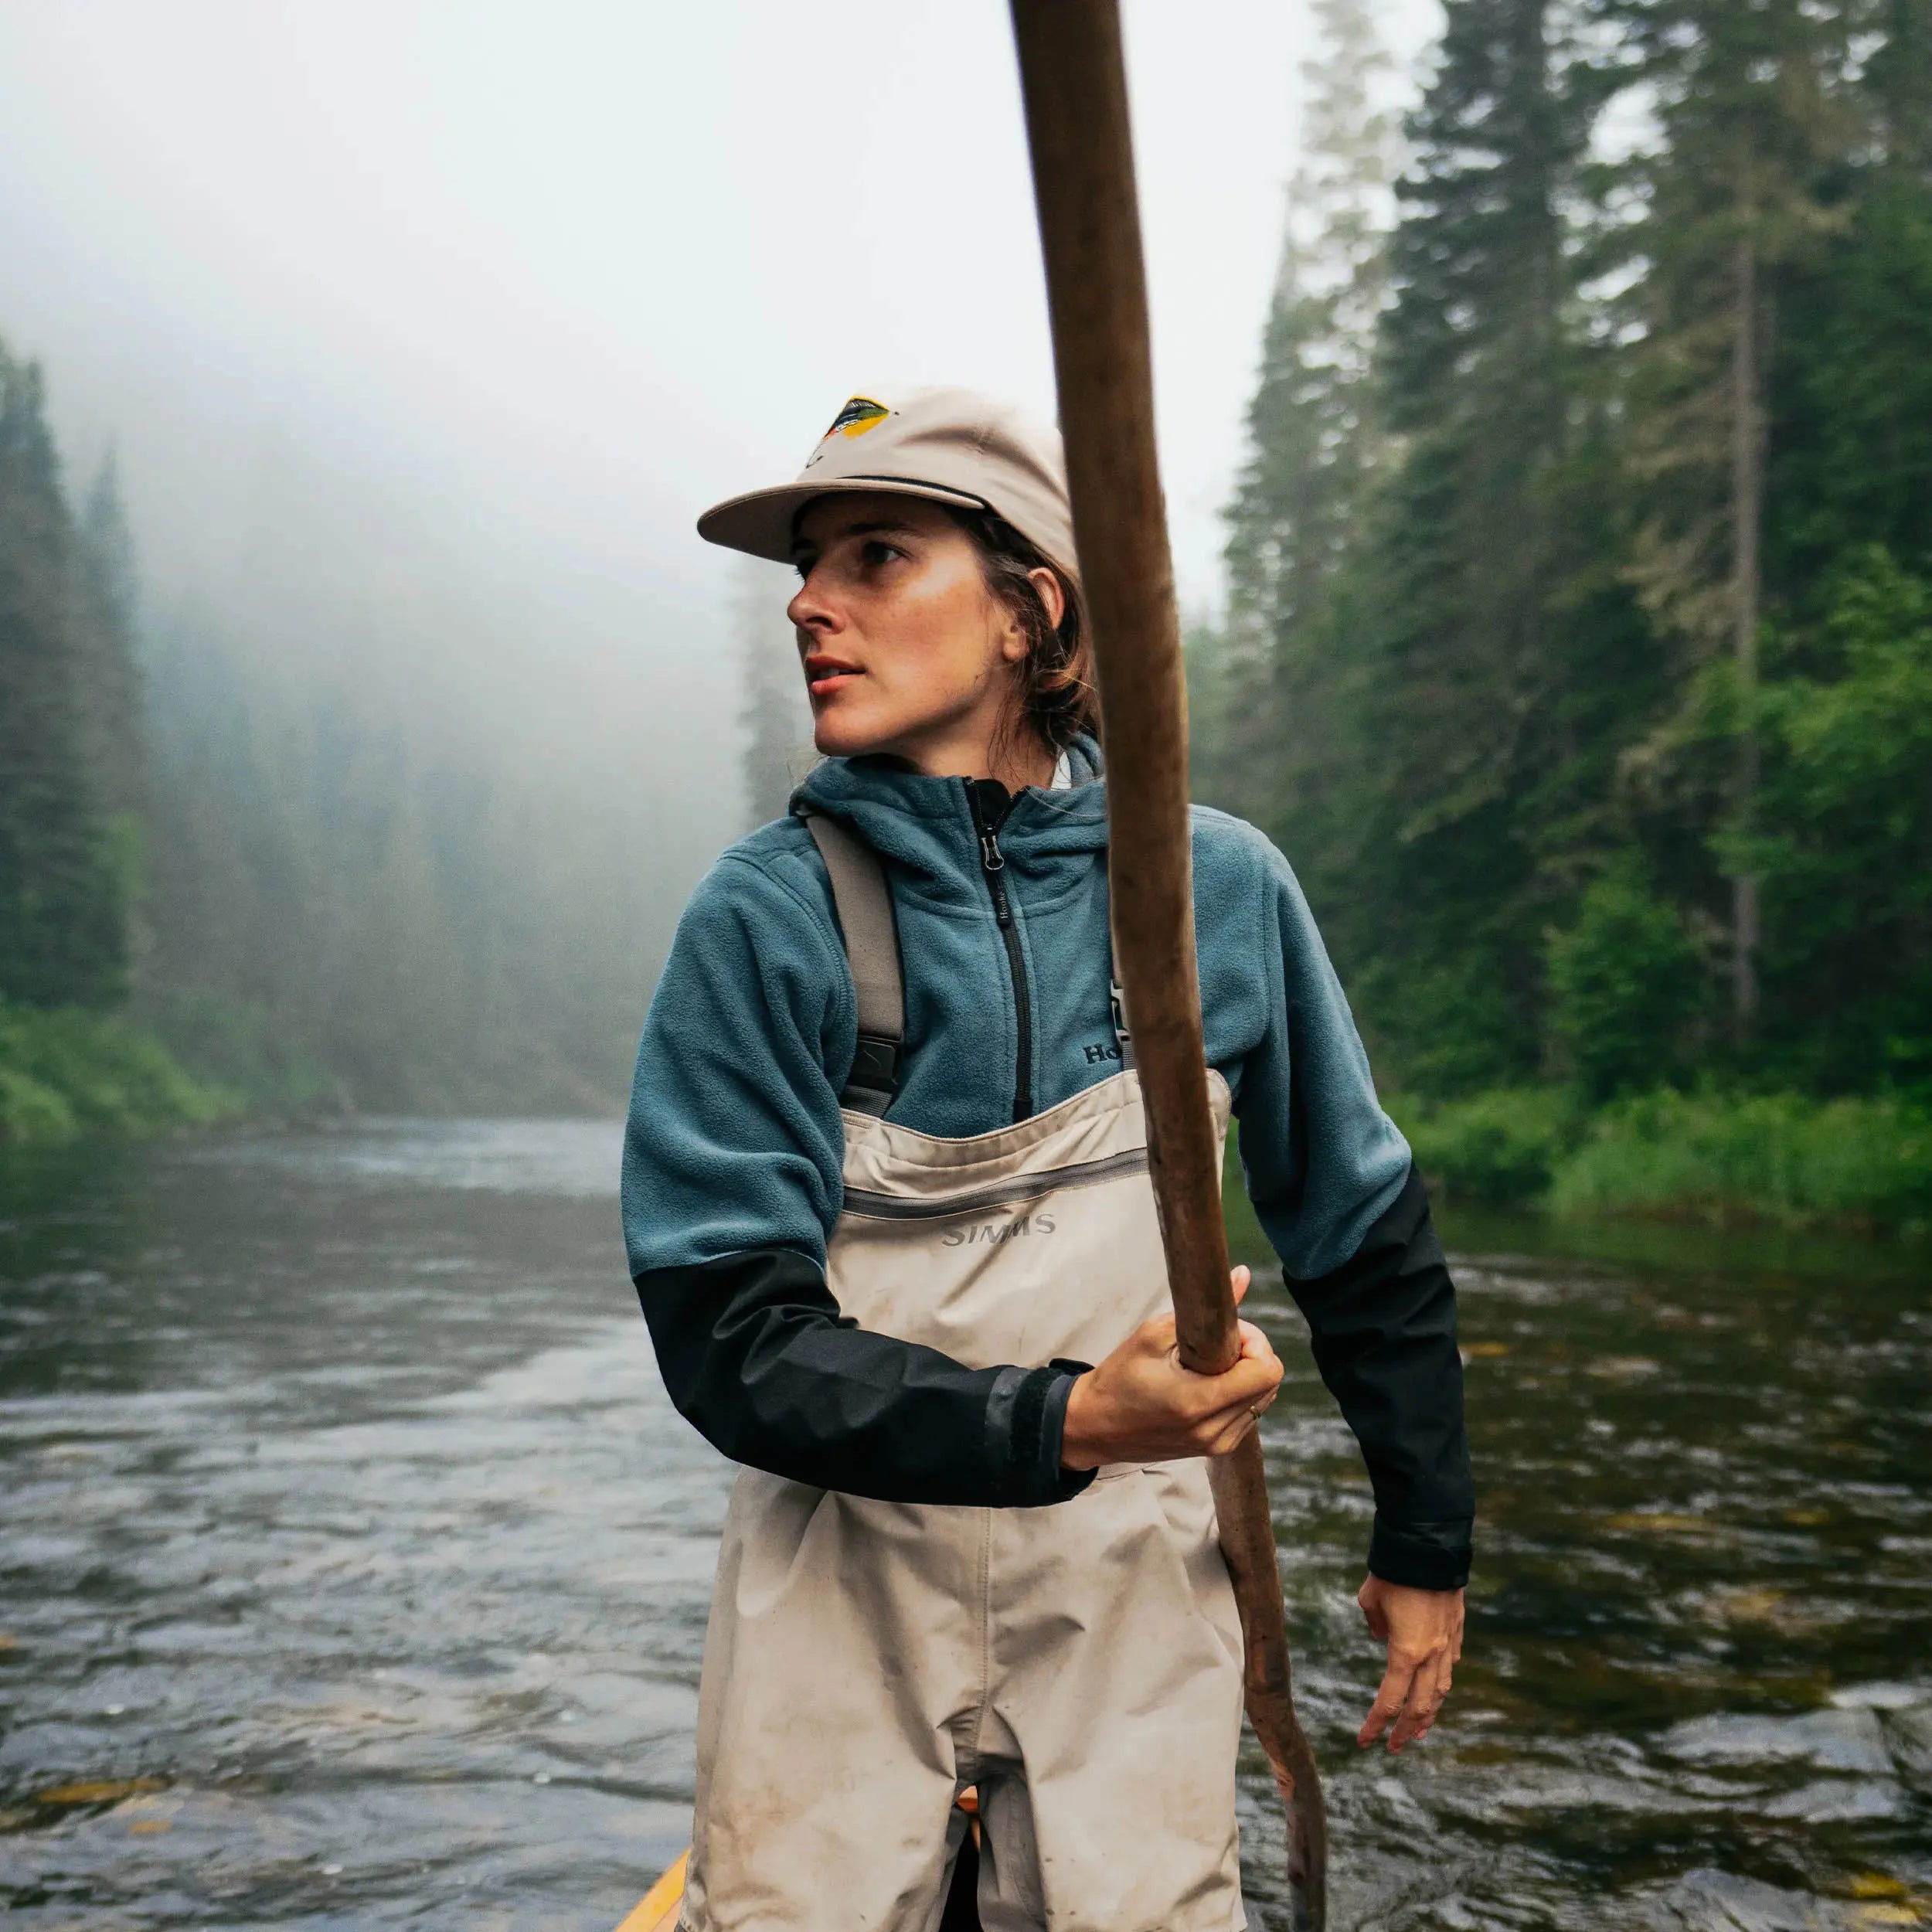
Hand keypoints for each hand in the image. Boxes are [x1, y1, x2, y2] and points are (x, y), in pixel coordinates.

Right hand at [1060, 1267, 1282, 1469]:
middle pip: (1269, 1384)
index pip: (1266, 1371)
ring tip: (1207, 1365)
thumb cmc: (1118, 1378)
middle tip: (1215, 1344)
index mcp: (1199, 1402)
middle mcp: (1214, 1430)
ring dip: (1246, 1374)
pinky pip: (1249, 1414)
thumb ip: (1201, 1308)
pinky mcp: (1216, 1449)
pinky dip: (1239, 1393)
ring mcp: (1217, 1445)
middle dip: (1251, 1354)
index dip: (1254, 1341)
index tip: (1226, 1332)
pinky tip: (1207, 1384)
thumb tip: (1241, 1274)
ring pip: (1264, 1398)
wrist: (1094, 1426)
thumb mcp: (1152, 1334)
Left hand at [1356, 1575, 1463, 1750]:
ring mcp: (1447, 1644)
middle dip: (1404, 1731)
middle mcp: (1430, 1656)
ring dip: (1429, 1715)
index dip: (1375, 1724)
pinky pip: (1450, 1665)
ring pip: (1440, 1691)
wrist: (1430, 1547)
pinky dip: (1442, 1682)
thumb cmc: (1393, 1571)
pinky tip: (1437, 1688)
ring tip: (1419, 1732)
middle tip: (1392, 1748)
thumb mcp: (1371, 1597)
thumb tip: (1380, 1636)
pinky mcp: (1457, 1630)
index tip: (1364, 1742)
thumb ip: (1373, 1622)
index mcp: (1405, 1653)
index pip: (1389, 1701)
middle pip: (1419, 1707)